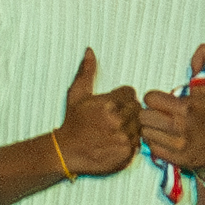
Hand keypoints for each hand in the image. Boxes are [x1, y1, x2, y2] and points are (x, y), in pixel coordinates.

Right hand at [51, 51, 139, 176]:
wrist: (65, 152)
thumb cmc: (73, 122)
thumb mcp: (76, 95)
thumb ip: (86, 72)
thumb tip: (90, 51)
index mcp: (107, 104)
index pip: (130, 93)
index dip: (122, 98)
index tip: (112, 105)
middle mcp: (116, 121)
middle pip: (137, 109)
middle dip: (127, 112)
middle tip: (114, 118)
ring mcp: (122, 138)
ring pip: (139, 126)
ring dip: (130, 127)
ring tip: (114, 130)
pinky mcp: (126, 154)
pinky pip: (138, 143)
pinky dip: (130, 142)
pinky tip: (116, 142)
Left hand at [134, 45, 204, 178]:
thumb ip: (200, 70)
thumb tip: (202, 47)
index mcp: (186, 107)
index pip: (150, 98)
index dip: (154, 99)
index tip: (162, 102)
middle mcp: (181, 125)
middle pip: (144, 116)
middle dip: (149, 114)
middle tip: (158, 115)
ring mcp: (177, 143)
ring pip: (145, 132)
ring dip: (149, 129)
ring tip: (160, 127)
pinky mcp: (173, 157)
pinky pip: (150, 147)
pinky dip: (154, 143)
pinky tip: (163, 139)